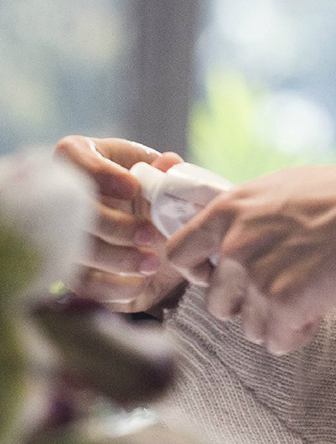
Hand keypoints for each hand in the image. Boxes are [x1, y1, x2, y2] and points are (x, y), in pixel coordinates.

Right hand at [54, 135, 184, 312]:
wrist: (150, 228)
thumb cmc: (148, 188)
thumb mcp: (157, 172)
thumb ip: (164, 168)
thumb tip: (169, 163)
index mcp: (78, 156)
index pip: (75, 159)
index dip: (102, 175)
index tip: (134, 189)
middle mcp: (59, 194)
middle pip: (73, 212)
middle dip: (114, 226)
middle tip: (150, 234)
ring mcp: (59, 234)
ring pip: (76, 250)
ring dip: (117, 260)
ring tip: (152, 262)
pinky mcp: (69, 267)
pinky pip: (83, 283)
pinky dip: (112, 287)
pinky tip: (139, 283)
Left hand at [165, 159, 335, 355]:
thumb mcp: (283, 189)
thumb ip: (250, 215)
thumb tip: (232, 239)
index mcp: (230, 209)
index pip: (179, 253)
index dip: (199, 271)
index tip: (219, 275)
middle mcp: (236, 242)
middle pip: (216, 302)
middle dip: (247, 303)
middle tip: (282, 289)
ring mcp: (258, 275)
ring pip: (248, 326)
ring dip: (276, 320)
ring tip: (309, 297)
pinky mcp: (282, 304)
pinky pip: (277, 341)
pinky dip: (298, 333)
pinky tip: (319, 310)